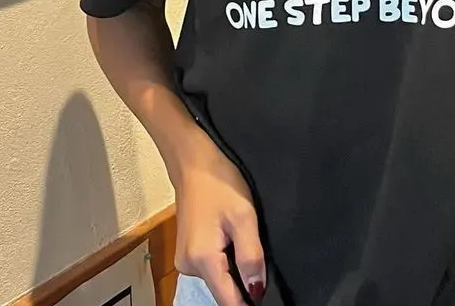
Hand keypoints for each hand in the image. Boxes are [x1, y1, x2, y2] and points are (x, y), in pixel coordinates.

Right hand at [173, 129, 266, 305]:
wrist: (194, 161)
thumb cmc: (221, 183)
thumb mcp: (244, 217)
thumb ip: (251, 257)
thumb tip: (257, 292)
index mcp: (202, 260)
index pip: (228, 302)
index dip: (250, 302)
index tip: (269, 297)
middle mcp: (189, 267)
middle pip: (223, 292)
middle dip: (244, 286)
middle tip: (262, 265)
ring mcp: (185, 260)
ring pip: (218, 280)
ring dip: (235, 272)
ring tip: (248, 246)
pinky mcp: (187, 251)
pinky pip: (212, 268)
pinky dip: (226, 262)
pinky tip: (235, 242)